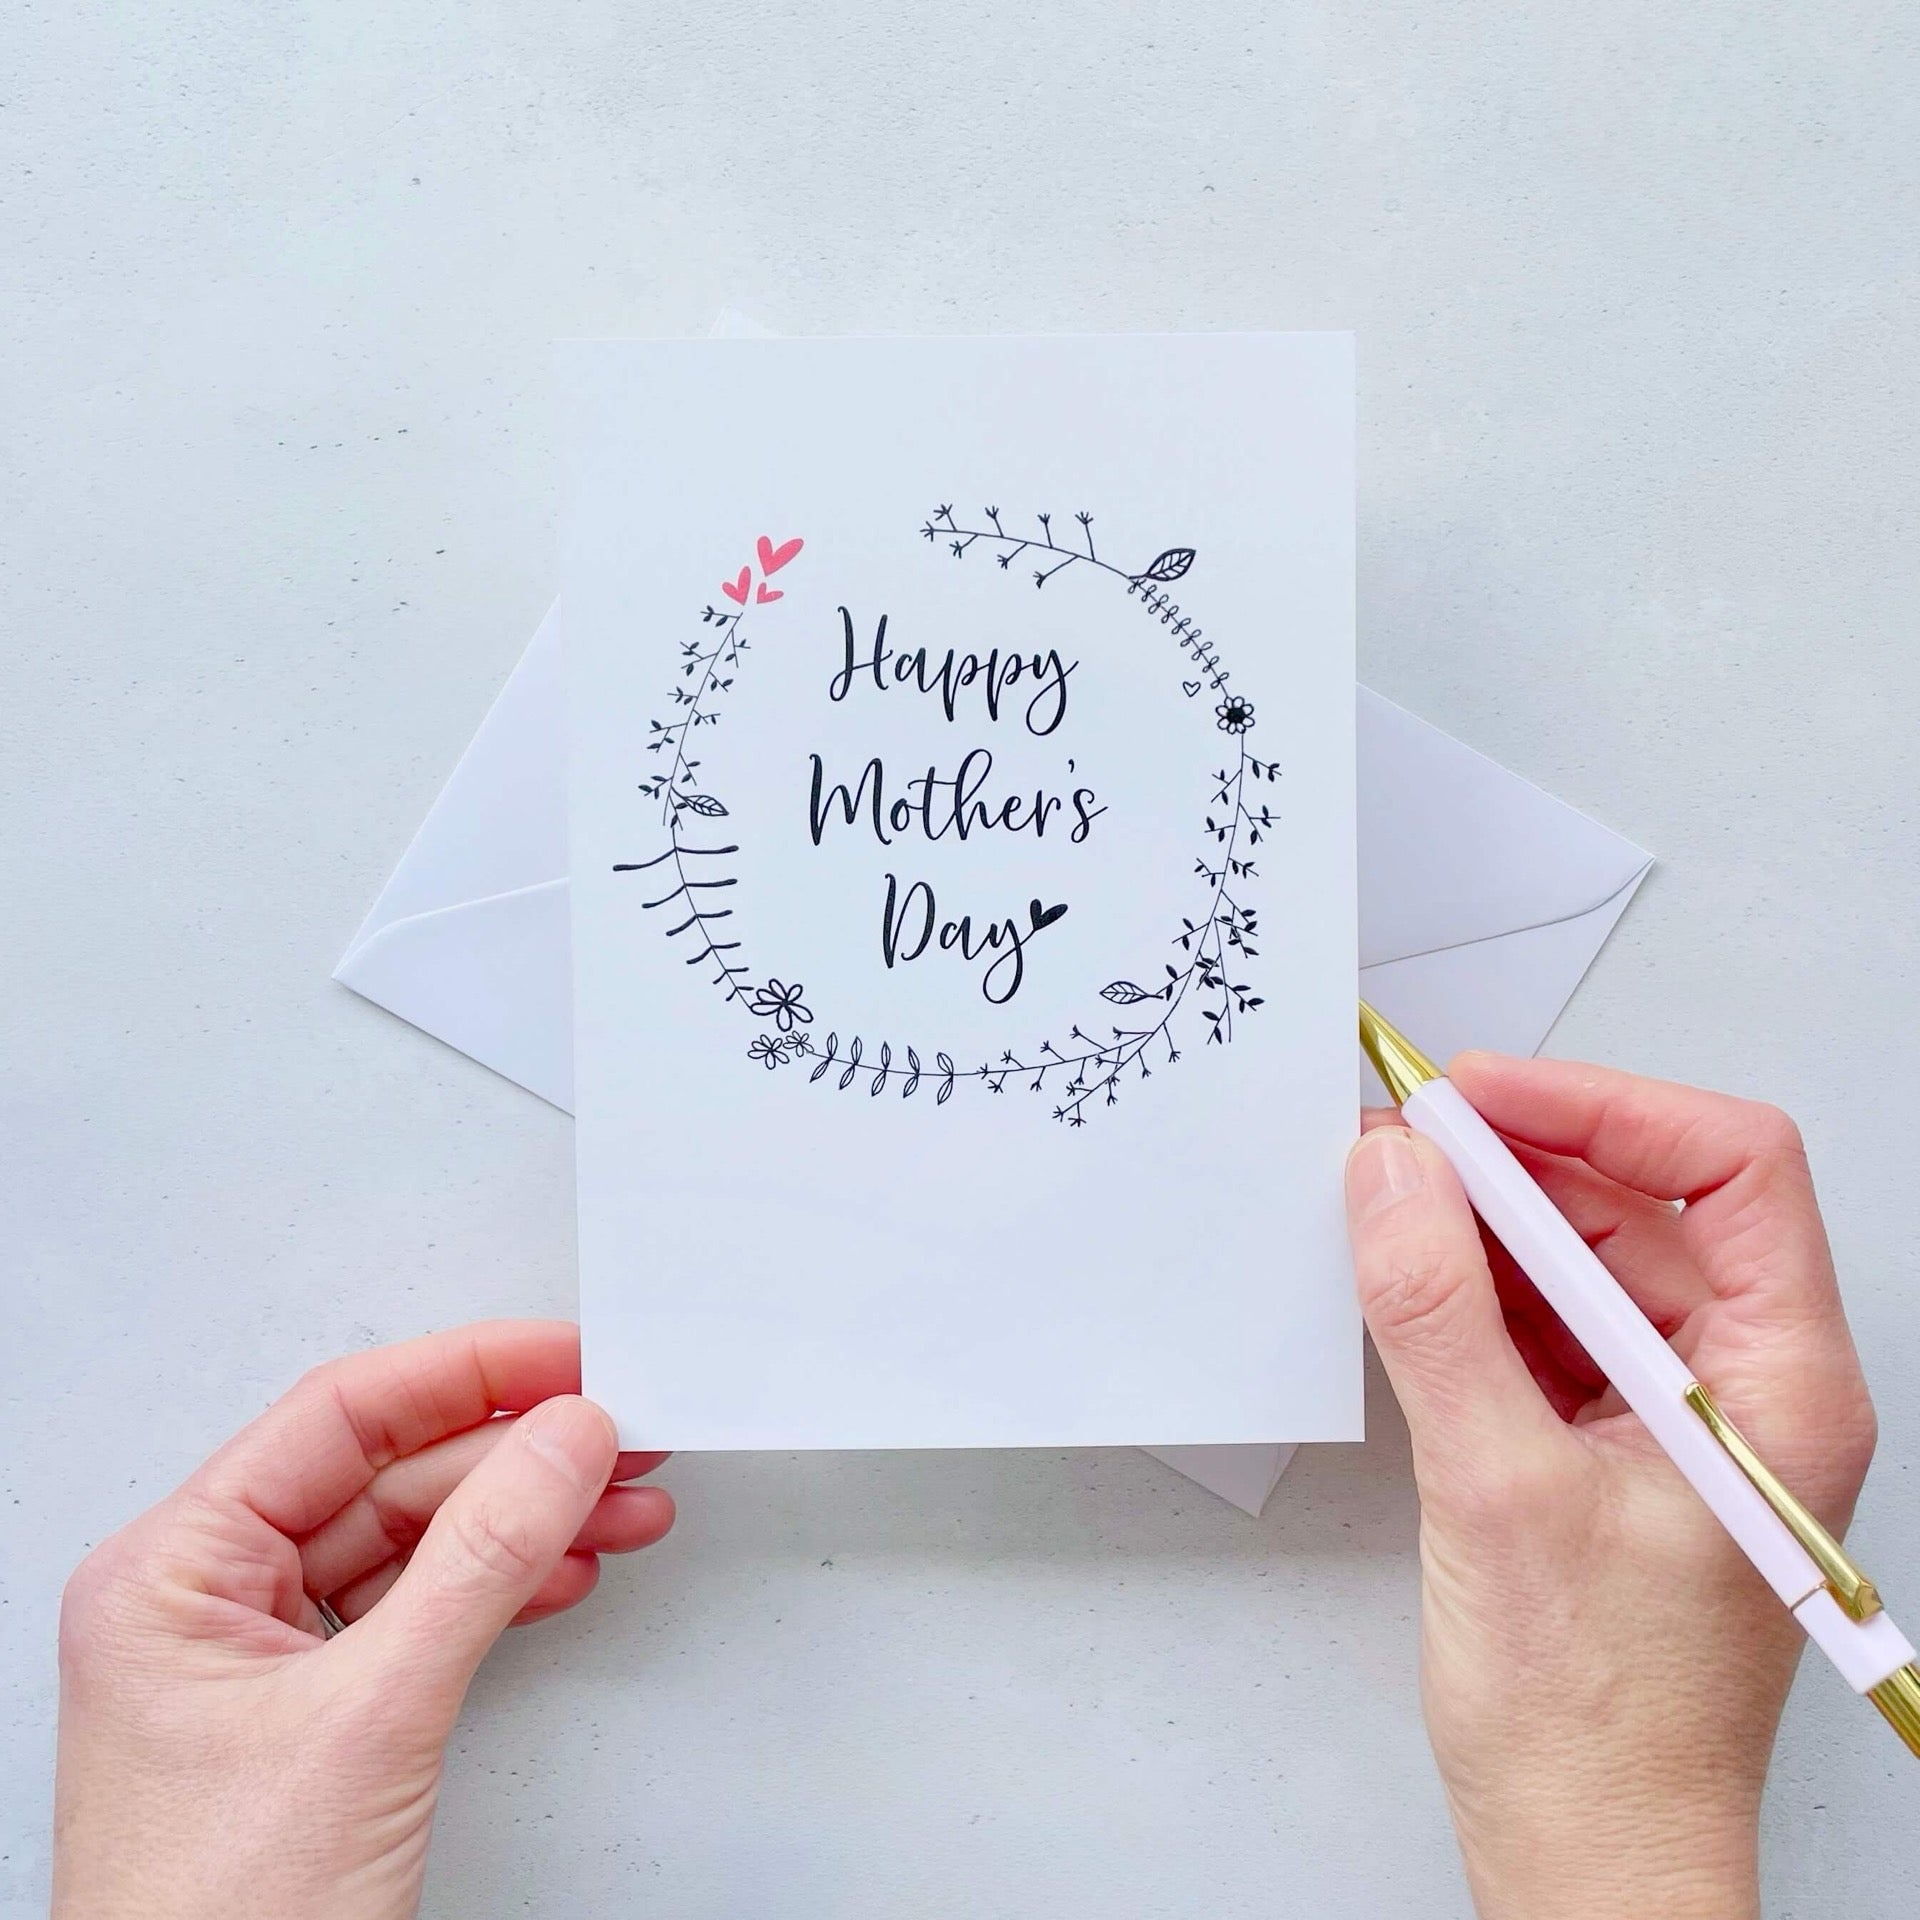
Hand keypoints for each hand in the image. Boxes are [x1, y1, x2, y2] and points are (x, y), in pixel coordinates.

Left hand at [52, 1321, 673, 1919]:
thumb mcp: (371, 1718)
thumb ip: (479, 1562)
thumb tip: (560, 1443)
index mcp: (169, 1571)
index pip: (339, 1418)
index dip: (466, 1374)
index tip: (567, 1358)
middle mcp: (206, 1598)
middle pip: (390, 1474)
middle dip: (518, 1457)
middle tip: (619, 1431)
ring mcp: (260, 1656)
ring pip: (418, 1540)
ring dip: (528, 1521)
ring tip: (622, 1500)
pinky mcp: (316, 1707)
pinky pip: (422, 1608)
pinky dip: (504, 1586)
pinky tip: (567, 1567)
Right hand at [1345, 1056, 1874, 1919]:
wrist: (1587, 1855)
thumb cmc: (1596, 1723)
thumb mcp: (1497, 1490)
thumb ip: (1437, 1314)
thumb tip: (1391, 1173)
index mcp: (1781, 1386)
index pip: (1733, 1171)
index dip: (1606, 1107)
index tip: (1480, 1096)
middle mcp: (1747, 1384)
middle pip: (1651, 1203)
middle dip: (1523, 1156)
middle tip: (1403, 1136)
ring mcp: (1677, 1412)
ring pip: (1591, 1257)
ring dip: (1487, 1219)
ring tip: (1384, 1194)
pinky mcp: (1611, 1441)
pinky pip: (1549, 1321)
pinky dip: (1476, 1287)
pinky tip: (1405, 1276)